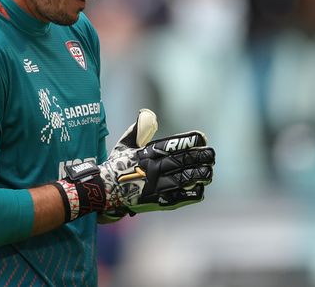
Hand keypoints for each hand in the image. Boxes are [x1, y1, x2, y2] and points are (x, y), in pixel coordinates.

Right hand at [54, 109, 214, 221]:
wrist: (103, 191)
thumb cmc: (115, 167)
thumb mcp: (123, 146)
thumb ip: (137, 130)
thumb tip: (147, 114)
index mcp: (146, 154)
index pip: (171, 145)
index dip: (188, 141)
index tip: (202, 138)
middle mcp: (151, 169)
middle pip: (180, 161)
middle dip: (199, 157)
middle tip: (212, 154)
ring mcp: (154, 186)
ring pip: (181, 179)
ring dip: (198, 175)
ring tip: (209, 171)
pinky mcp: (155, 201)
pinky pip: (177, 197)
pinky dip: (189, 194)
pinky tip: (200, 189)